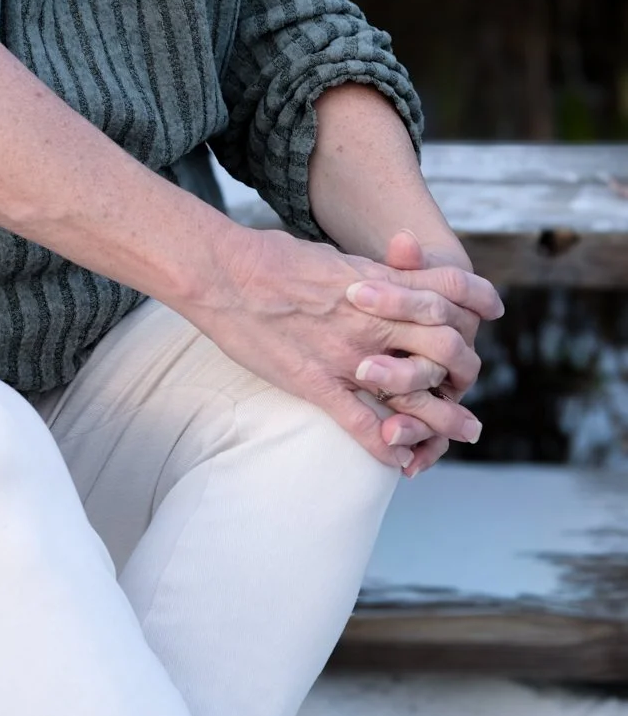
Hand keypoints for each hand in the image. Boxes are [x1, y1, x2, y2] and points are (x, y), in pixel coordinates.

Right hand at [185, 223, 503, 473]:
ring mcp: (348, 354)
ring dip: (444, 420)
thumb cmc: (268, 257)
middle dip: (465, 371)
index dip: (476, 299)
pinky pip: (362, 423)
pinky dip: (386, 445)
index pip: (448, 288)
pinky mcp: (316, 382)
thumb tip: (383, 276)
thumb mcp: (330, 256)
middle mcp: (375, 319)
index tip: (492, 309)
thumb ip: (364, 273)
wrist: (223, 272)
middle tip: (470, 387)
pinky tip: (399, 458)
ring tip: (462, 434)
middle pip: (445, 348)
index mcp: (378, 282)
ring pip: (416, 393)